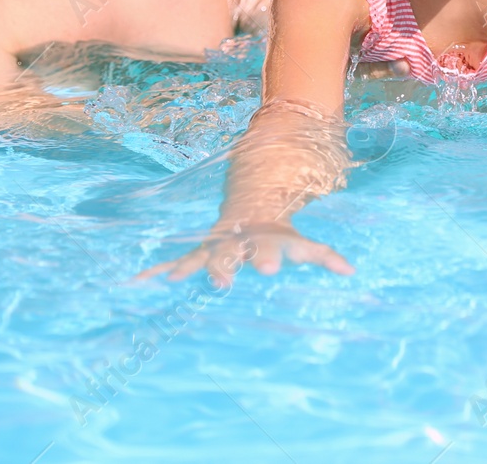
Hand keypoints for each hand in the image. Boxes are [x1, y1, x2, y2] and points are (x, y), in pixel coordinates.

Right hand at [138, 222, 353, 287]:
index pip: (268, 247)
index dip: (269, 257)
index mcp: (263, 236)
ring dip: (189, 268)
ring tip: (173, 279)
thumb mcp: (301, 241)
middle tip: (222, 281)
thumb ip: (324, 255)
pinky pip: (175, 260)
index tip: (269, 271)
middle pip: (231, 252)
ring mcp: (215, 244)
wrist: (252, 201)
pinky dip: (156, 271)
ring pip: (201, 255)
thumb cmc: (280, 230)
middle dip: (226, 266)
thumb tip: (351, 271)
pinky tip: (135, 284)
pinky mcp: (199, 252)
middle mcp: (237, 239)